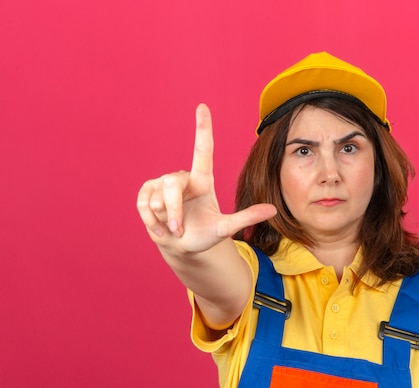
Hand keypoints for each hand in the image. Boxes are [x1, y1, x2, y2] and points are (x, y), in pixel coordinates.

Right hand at [137, 104, 276, 254]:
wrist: (181, 247)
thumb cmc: (204, 235)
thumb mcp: (225, 228)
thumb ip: (246, 218)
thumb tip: (273, 210)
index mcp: (203, 181)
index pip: (203, 150)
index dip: (203, 128)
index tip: (202, 107)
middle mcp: (183, 178)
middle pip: (171, 184)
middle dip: (174, 211)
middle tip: (178, 229)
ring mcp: (162, 184)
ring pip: (157, 197)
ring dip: (164, 219)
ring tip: (172, 229)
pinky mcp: (147, 192)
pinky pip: (143, 204)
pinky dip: (151, 220)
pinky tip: (159, 229)